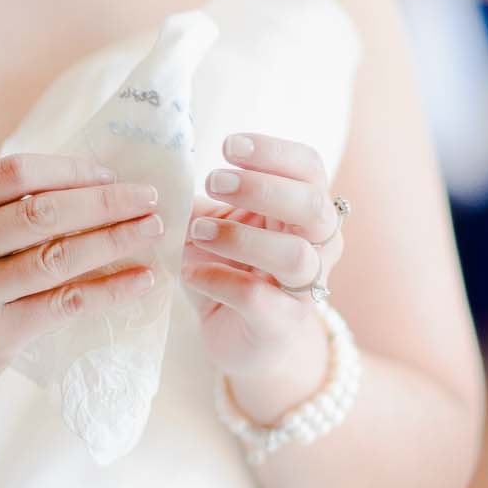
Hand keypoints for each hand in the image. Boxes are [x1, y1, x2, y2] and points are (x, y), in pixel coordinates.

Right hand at [0, 155, 163, 411]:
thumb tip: (87, 183)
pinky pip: (64, 304)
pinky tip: (141, 280)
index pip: (13, 174)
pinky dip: (110, 290)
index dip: (68, 169)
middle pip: (41, 211)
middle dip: (104, 202)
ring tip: (151, 229)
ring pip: (57, 257)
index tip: (108, 175)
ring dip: (115, 240)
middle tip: (148, 198)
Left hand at [180, 132, 346, 401]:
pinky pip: (259, 298)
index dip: (274, 152)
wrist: (247, 341)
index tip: (228, 145)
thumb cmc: (235, 270)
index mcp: (306, 210)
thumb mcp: (220, 224)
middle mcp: (319, 246)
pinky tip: (190, 272)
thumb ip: (206, 198)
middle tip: (214, 181)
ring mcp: (304, 288)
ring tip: (197, 232)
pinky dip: (219, 280)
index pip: (309, 168)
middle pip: (313, 206)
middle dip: (262, 188)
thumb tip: (169, 167)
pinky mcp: (282, 324)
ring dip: (241, 237)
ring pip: (295, 256)